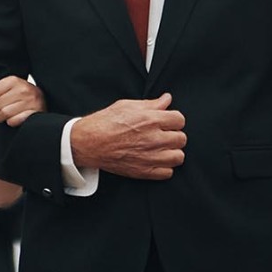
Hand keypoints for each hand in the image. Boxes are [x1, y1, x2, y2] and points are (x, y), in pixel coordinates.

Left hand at [0, 75, 46, 126]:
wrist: (46, 100)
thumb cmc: (20, 95)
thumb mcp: (5, 90)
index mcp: (11, 80)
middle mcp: (22, 88)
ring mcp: (30, 99)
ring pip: (3, 114)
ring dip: (1, 119)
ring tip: (5, 116)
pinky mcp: (36, 111)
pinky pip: (14, 121)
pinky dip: (11, 123)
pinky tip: (15, 119)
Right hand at [68, 94, 186, 179]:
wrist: (89, 142)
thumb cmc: (105, 123)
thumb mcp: (127, 105)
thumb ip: (151, 104)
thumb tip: (166, 99)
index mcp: (151, 119)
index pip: (180, 120)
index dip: (173, 120)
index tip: (168, 122)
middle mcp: (153, 138)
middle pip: (181, 138)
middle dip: (173, 135)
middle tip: (164, 134)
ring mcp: (150, 156)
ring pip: (178, 157)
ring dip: (172, 152)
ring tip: (162, 148)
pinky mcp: (144, 171)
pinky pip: (167, 173)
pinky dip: (164, 167)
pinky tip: (155, 159)